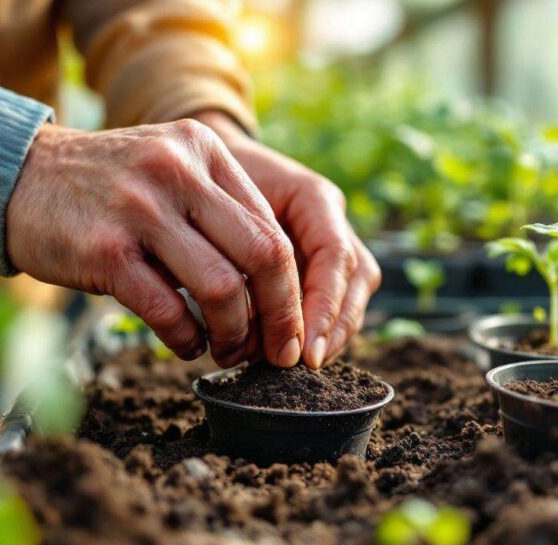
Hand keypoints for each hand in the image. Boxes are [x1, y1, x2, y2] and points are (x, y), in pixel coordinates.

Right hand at [6, 121, 303, 367]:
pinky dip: (186, 339)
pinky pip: (168, 310)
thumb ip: (219, 209)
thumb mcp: (168, 170)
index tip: (290, 325)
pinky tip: (186, 345)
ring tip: (226, 350)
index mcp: (204, 150)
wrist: (14, 176)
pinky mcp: (106, 249)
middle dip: (279, 314)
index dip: (291, 286)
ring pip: (222, 287)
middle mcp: (179, 172)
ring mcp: (141, 209)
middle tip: (277, 351)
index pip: (273, 227)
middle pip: (263, 255)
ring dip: (233, 333)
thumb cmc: (104, 187)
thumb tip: (274, 284)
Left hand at [194, 112, 381, 367]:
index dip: (326, 307)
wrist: (202, 167)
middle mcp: (330, 220)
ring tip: (290, 363)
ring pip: (352, 294)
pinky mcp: (315, 264)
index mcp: (313, 197)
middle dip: (334, 328)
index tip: (307, 351)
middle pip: (356, 279)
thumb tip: (245, 323)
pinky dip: (312, 331)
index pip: (335, 256)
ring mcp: (328, 241)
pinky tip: (283, 352)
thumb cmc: (204, 183)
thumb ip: (240, 254)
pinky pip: (328, 302)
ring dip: (327, 335)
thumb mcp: (216, 210)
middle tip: (302, 365)